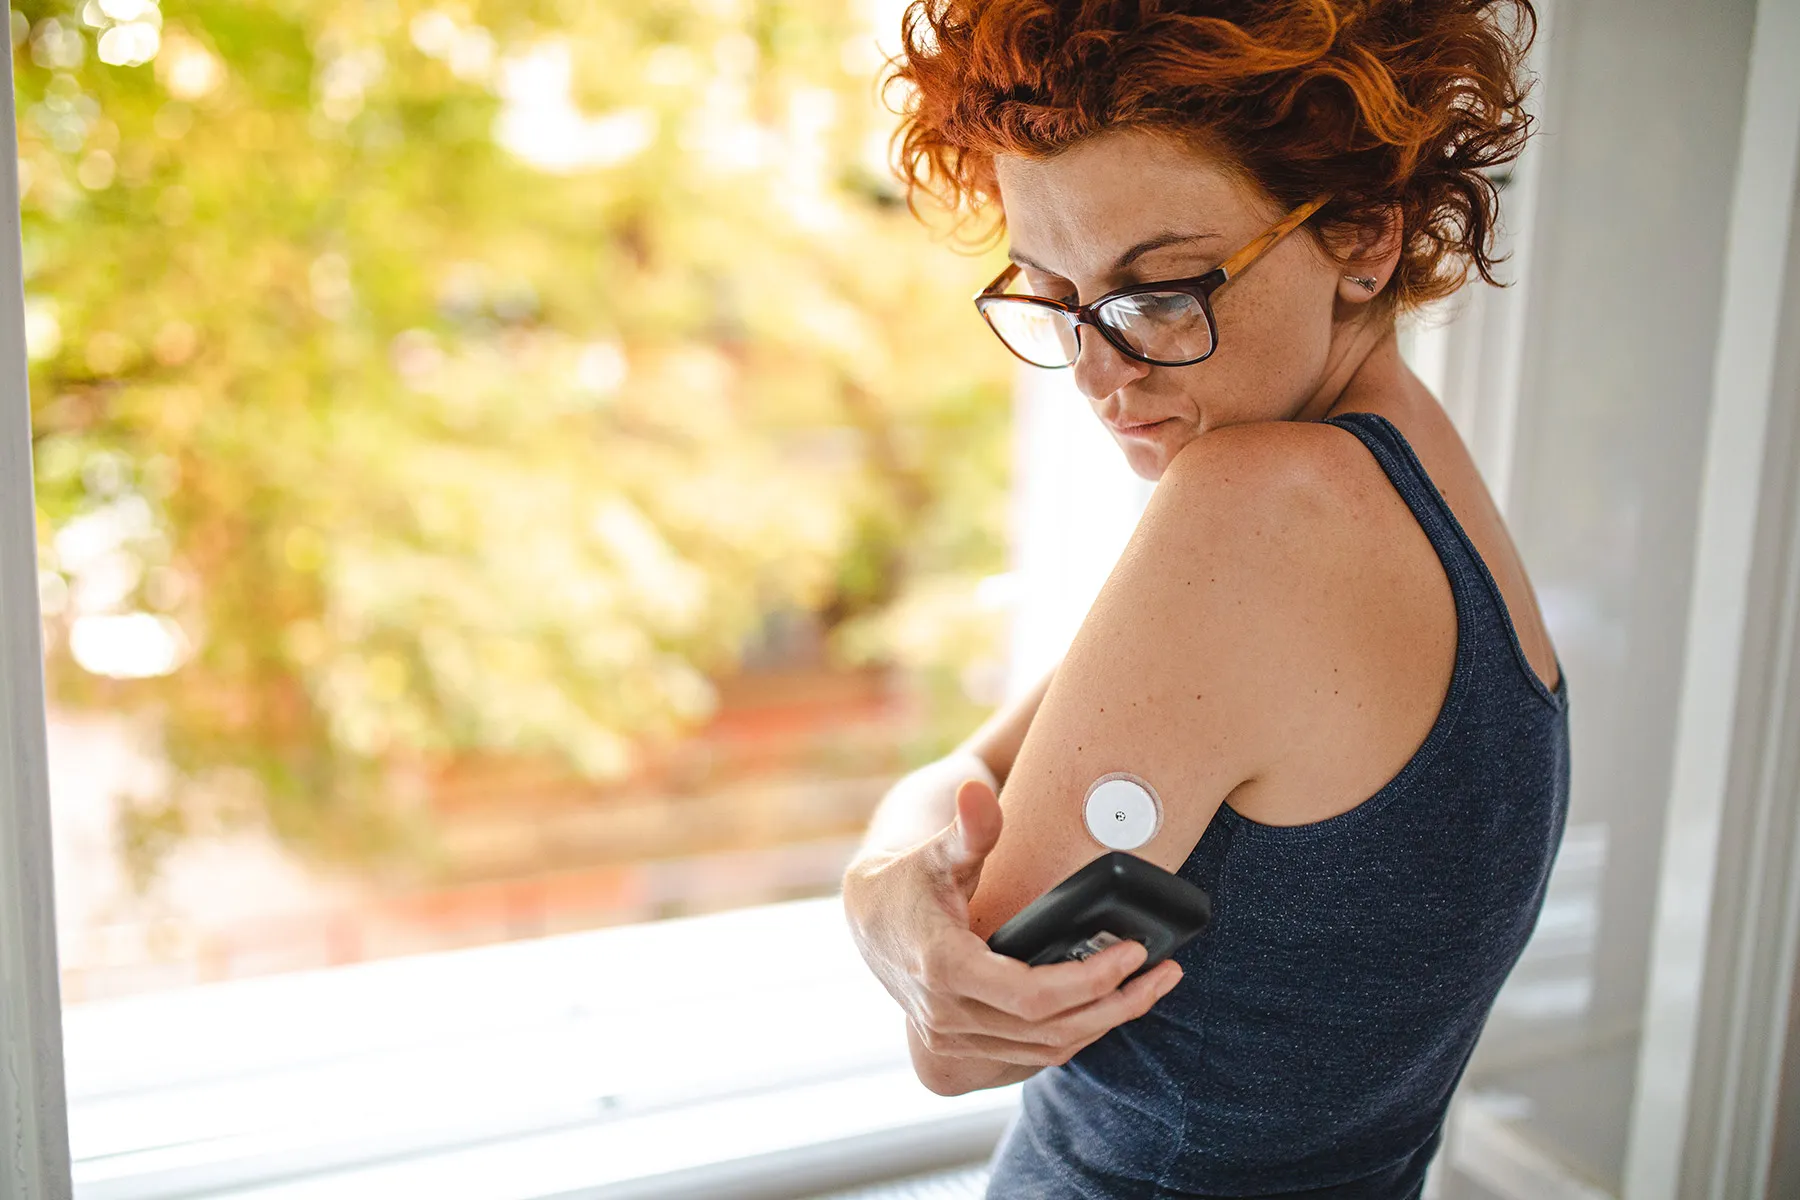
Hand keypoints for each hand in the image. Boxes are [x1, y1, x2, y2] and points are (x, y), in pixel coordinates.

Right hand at [842, 772, 1182, 1088]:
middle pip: (1052, 1030)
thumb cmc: (910, 879)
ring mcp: (954, 1041)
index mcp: (946, 969)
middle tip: (1164, 973)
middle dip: (1118, 1004)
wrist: (871, 920)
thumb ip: (968, 828)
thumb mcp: (938, 851)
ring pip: (1047, 1050)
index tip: (1135, 951)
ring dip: (1105, 1023)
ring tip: (1150, 988)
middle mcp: (948, 1017)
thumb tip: (976, 792)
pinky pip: (1032, 1057)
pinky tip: (1108, 1006)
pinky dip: (1076, 1035)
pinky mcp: (963, 1054)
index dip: (1092, 979)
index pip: (1035, 995)